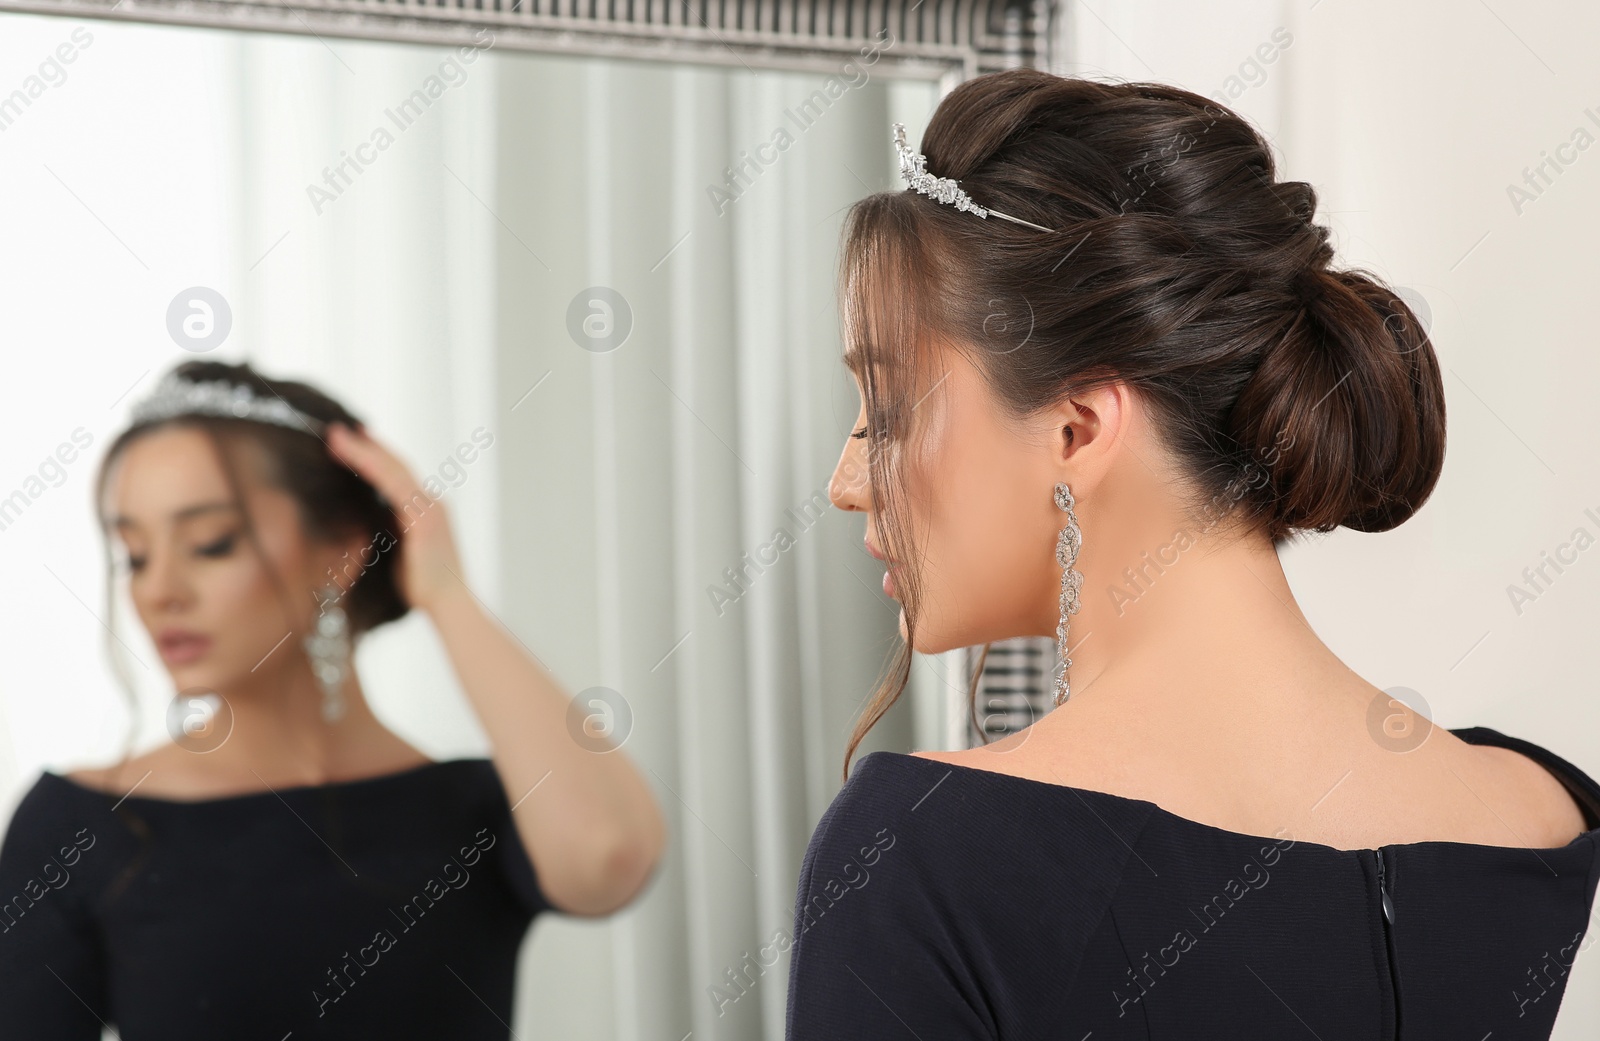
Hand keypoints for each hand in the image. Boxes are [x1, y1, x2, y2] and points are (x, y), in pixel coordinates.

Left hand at [325, 422, 466, 614]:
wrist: (449, 605)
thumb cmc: (423, 589)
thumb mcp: (399, 554)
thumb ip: (388, 533)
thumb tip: (361, 523)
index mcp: (425, 511)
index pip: (397, 475)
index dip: (373, 456)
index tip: (350, 442)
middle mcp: (431, 502)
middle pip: (395, 464)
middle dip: (366, 445)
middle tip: (337, 430)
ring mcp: (430, 507)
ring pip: (393, 468)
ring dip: (362, 450)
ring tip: (335, 436)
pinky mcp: (424, 517)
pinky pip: (393, 483)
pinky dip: (370, 465)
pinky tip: (351, 455)